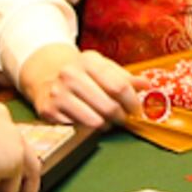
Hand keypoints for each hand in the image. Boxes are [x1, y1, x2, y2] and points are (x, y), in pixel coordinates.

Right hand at [19, 42, 139, 130]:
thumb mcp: (102, 67)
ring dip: (106, 125)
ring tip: (107, 121)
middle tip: (123, 118)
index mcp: (88, 61)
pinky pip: (77, 128)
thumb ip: (124, 77)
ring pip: (93, 121)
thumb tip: (146, 85)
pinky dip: (86, 129)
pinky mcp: (48, 110)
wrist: (46, 74)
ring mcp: (58, 93)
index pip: (118, 86)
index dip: (132, 102)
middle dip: (121, 117)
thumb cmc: (82, 73)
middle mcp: (70, 75)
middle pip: (108, 106)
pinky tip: (88, 121)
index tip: (136, 110)